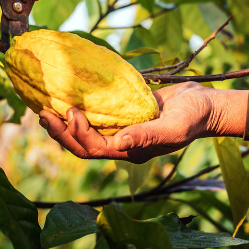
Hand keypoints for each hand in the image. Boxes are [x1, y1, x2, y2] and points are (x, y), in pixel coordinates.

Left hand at [38, 83, 248, 163]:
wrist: (206, 104)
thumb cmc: (193, 118)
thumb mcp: (173, 128)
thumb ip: (147, 137)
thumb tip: (118, 143)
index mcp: (130, 153)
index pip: (94, 149)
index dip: (77, 134)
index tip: (69, 111)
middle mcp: (122, 145)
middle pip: (82, 146)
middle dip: (60, 133)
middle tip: (42, 113)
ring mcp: (122, 131)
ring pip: (85, 133)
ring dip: (64, 124)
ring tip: (46, 108)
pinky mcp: (124, 115)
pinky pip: (96, 116)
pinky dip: (80, 109)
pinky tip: (69, 95)